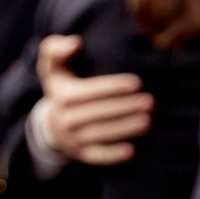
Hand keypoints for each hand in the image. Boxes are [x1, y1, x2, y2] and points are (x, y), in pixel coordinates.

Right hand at [33, 34, 150, 166]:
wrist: (50, 123)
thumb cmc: (61, 87)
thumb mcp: (53, 67)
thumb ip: (57, 48)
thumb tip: (75, 42)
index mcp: (60, 95)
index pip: (86, 92)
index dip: (110, 87)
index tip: (136, 83)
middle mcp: (63, 118)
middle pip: (95, 114)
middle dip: (124, 108)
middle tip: (150, 102)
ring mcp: (71, 138)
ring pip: (98, 134)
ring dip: (123, 129)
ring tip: (147, 121)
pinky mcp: (80, 153)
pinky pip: (95, 156)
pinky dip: (111, 155)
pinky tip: (131, 150)